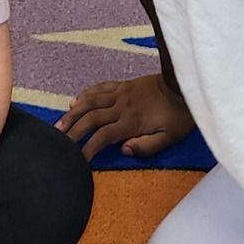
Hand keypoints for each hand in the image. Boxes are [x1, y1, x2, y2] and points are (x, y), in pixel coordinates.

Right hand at [57, 74, 194, 160]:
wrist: (185, 83)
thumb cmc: (180, 114)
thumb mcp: (170, 137)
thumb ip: (147, 147)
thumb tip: (123, 151)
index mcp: (131, 121)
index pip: (103, 137)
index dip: (88, 149)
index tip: (78, 160)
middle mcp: (122, 106)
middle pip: (90, 119)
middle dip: (72, 131)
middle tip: (58, 143)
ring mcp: (121, 93)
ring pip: (90, 102)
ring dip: (72, 113)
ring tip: (58, 125)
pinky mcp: (124, 85)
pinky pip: (100, 88)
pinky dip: (85, 94)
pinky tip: (75, 101)